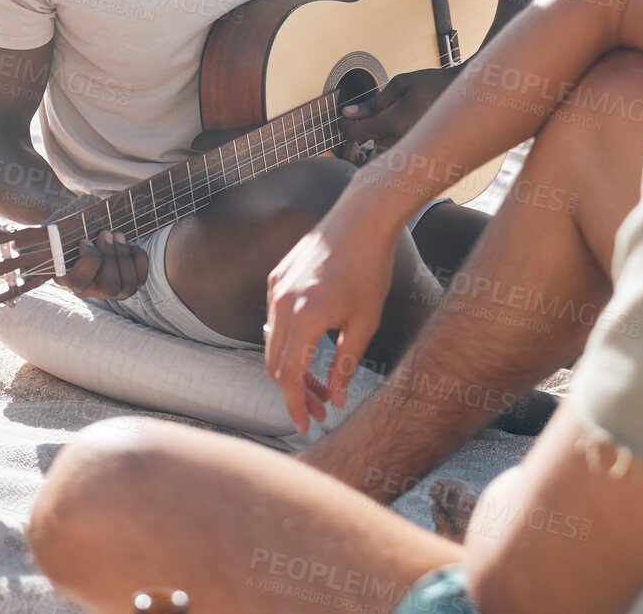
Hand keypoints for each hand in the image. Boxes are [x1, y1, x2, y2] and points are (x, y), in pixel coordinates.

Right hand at [54, 228, 149, 299]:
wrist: (82, 227)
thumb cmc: (68, 226)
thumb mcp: (58, 227)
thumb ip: (53, 232)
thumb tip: (41, 236)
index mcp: (67, 279)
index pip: (81, 281)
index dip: (89, 259)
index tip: (85, 240)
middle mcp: (90, 290)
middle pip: (110, 288)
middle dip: (111, 257)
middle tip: (105, 232)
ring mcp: (110, 289)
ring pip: (128, 287)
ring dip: (125, 257)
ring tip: (117, 235)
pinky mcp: (126, 282)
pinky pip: (141, 279)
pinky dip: (139, 259)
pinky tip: (129, 243)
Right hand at [265, 214, 397, 433]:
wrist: (361, 218)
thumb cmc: (370, 268)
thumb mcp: (364, 323)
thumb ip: (345, 364)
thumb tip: (333, 397)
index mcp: (305, 317)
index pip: (289, 375)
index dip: (295, 405)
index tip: (305, 424)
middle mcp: (281, 302)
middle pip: (275, 363)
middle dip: (294, 390)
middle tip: (320, 407)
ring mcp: (275, 287)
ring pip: (272, 342)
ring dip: (291, 366)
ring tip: (319, 382)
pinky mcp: (276, 277)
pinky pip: (274, 319)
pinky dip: (287, 341)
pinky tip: (308, 348)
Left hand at [336, 67, 459, 163]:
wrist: (464, 94)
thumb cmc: (432, 84)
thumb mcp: (401, 84)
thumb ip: (373, 102)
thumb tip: (347, 112)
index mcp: (394, 122)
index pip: (356, 133)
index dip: (345, 127)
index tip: (345, 119)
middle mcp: (403, 140)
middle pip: (366, 156)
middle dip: (354, 149)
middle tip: (354, 134)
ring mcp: (412, 149)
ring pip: (382, 162)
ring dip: (371, 153)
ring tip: (370, 136)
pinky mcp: (420, 152)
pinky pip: (397, 159)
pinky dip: (387, 153)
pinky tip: (388, 137)